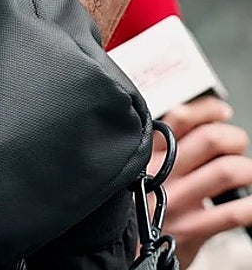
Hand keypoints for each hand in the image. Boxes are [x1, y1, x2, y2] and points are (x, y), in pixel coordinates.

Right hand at [149, 96, 251, 267]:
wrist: (127, 255)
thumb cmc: (137, 211)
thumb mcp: (138, 173)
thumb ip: (163, 151)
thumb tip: (202, 125)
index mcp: (146, 155)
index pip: (180, 118)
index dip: (208, 110)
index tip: (221, 112)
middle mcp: (162, 174)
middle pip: (210, 139)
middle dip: (234, 139)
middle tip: (236, 148)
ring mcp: (177, 201)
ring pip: (228, 171)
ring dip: (249, 170)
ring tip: (247, 175)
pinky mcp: (191, 229)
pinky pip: (235, 212)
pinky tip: (251, 206)